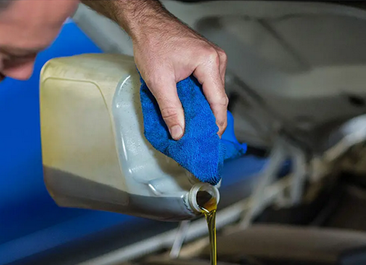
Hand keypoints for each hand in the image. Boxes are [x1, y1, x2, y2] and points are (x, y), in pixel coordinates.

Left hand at [132, 16, 228, 139]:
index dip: (215, 124)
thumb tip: (179, 133)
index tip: (210, 140)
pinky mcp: (206, 59)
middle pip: (218, 98)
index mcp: (210, 63)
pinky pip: (208, 84)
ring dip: (203, 108)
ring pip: (213, 92)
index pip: (219, 102)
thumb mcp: (159, 82)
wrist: (146, 22)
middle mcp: (217, 59)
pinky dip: (200, 97)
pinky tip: (190, 109)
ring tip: (193, 126)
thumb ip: (170, 110)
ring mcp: (213, 58)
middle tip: (199, 137)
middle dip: (209, 118)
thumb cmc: (152, 44)